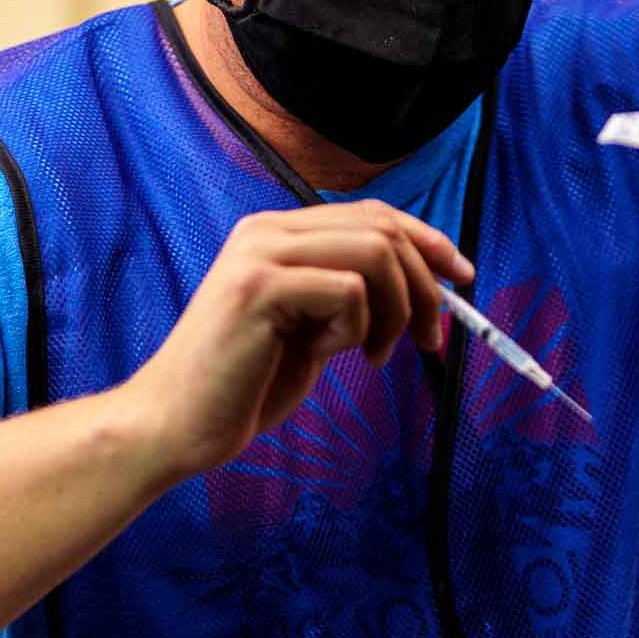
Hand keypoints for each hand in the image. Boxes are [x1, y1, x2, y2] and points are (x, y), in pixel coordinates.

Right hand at [122, 199, 472, 480]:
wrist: (177, 424)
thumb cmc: (242, 386)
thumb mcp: (308, 329)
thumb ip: (346, 297)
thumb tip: (419, 284)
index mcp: (275, 234)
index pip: (370, 213)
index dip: (426, 239)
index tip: (461, 276)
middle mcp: (265, 231)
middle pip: (381, 227)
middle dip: (424, 284)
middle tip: (430, 338)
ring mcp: (260, 254)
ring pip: (374, 252)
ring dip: (395, 310)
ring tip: (373, 355)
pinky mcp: (259, 287)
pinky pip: (348, 291)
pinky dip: (355, 331)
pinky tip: (327, 358)